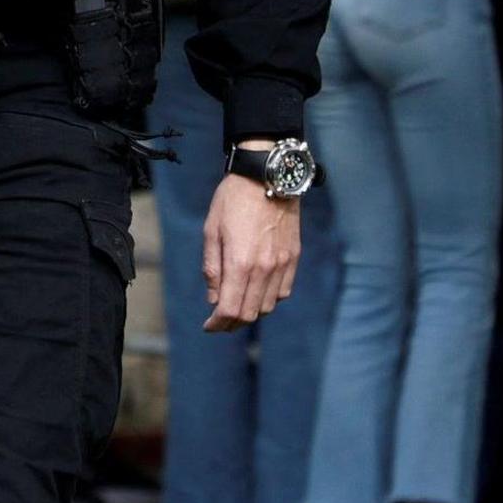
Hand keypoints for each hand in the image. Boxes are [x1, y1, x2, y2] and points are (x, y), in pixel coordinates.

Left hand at [201, 161, 301, 330]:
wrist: (267, 176)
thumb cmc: (232, 200)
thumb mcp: (211, 232)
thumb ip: (212, 269)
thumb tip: (213, 300)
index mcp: (239, 263)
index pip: (229, 310)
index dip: (217, 324)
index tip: (208, 326)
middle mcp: (264, 269)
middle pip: (249, 314)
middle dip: (231, 324)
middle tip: (219, 322)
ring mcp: (282, 264)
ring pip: (268, 306)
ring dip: (251, 312)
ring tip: (237, 307)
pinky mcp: (293, 257)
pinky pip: (283, 291)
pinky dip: (269, 299)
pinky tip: (257, 292)